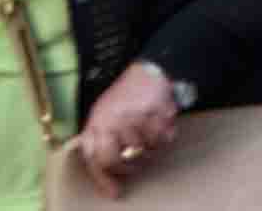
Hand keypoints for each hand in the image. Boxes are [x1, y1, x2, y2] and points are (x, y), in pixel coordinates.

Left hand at [72, 62, 179, 196]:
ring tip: (149, 132)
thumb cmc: (122, 100)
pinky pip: (163, 139)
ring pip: (145, 151)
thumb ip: (98, 148)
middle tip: (137, 160)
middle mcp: (114, 120)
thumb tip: (110, 188)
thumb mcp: (101, 119)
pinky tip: (161, 123)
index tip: (116, 191)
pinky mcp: (156, 111)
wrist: (146, 71)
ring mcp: (135, 115)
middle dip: (130, 166)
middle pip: (120, 161)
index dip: (105, 178)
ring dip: (150, 147)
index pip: (96, 160)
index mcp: (97, 122)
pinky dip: (165, 135)